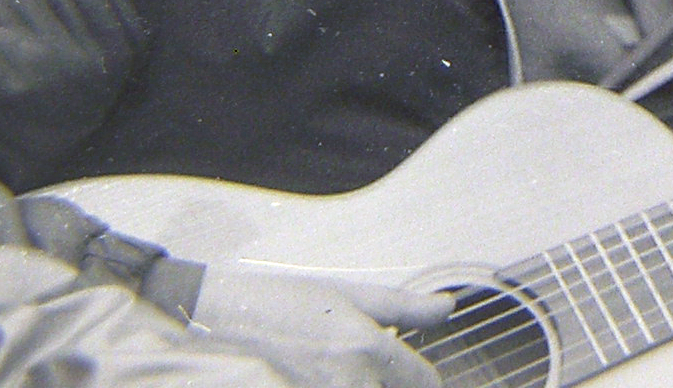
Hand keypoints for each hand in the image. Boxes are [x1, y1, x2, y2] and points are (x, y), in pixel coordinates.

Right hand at [190, 264, 452, 387]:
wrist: (225, 320)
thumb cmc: (285, 300)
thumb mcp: (349, 294)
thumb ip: (403, 306)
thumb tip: (447, 306)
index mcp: (365, 347)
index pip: (422, 381)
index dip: (428, 380)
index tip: (422, 378)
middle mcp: (348, 381)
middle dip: (394, 384)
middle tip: (377, 369)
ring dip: (369, 385)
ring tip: (353, 370)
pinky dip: (347, 387)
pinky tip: (333, 376)